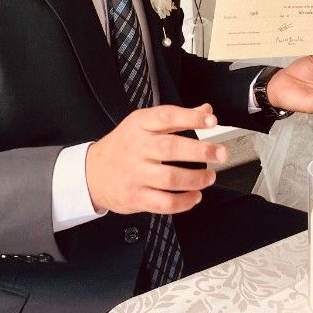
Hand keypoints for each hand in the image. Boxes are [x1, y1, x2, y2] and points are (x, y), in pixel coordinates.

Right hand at [85, 104, 228, 214]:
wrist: (92, 174)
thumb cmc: (123, 147)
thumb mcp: (144, 124)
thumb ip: (177, 117)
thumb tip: (206, 109)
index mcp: (140, 126)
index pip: (166, 117)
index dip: (191, 118)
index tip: (211, 120)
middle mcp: (137, 148)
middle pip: (171, 148)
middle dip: (201, 151)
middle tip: (220, 153)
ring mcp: (136, 174)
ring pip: (170, 178)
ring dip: (195, 179)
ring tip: (209, 177)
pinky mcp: (136, 197)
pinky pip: (163, 203)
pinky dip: (183, 202)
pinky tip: (194, 196)